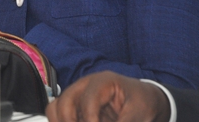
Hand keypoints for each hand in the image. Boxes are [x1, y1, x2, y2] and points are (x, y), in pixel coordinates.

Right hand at [45, 71, 170, 121]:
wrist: (143, 98)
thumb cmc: (142, 102)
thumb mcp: (139, 114)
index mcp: (102, 82)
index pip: (88, 102)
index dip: (90, 121)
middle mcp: (84, 85)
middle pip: (65, 102)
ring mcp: (77, 94)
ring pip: (56, 108)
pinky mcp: (75, 105)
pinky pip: (57, 114)